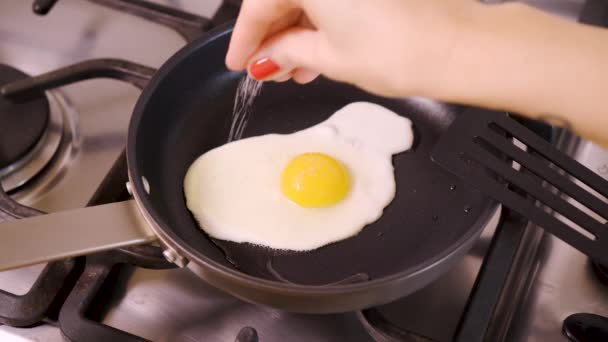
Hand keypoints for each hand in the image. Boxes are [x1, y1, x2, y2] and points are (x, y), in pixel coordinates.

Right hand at [225, 0, 476, 96]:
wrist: (458, 47)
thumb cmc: (399, 50)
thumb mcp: (330, 57)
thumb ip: (289, 51)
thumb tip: (267, 57)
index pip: (259, 4)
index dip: (245, 39)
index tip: (238, 62)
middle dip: (272, 35)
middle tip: (266, 69)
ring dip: (296, 31)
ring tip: (294, 69)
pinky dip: (321, 22)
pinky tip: (317, 52)